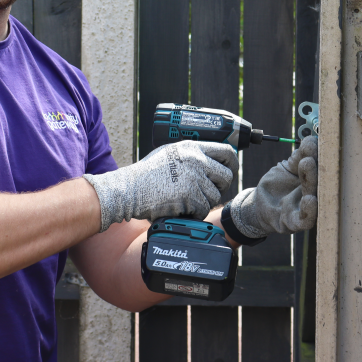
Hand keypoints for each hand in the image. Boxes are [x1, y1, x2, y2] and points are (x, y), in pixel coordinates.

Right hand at [84, 141, 238, 231]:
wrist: (129, 189)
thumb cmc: (146, 174)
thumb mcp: (169, 153)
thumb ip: (189, 155)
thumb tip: (210, 159)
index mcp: (191, 147)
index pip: (226, 151)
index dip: (231, 163)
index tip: (229, 170)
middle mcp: (196, 160)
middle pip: (226, 176)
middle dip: (220, 187)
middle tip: (208, 192)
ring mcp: (194, 178)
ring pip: (215, 196)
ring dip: (204, 202)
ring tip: (187, 201)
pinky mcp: (190, 196)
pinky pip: (203, 209)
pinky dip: (194, 213)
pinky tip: (181, 209)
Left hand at [229, 135, 317, 237]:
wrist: (260, 206)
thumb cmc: (278, 185)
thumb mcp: (286, 168)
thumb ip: (298, 158)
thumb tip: (311, 140)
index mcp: (315, 180)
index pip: (320, 167)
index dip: (319, 154)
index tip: (316, 142)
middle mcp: (315, 194)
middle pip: (319, 181)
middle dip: (316, 166)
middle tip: (312, 151)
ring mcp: (306, 210)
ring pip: (313, 197)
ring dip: (311, 182)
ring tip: (309, 164)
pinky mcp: (295, 223)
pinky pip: (305, 219)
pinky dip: (309, 211)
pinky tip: (310, 199)